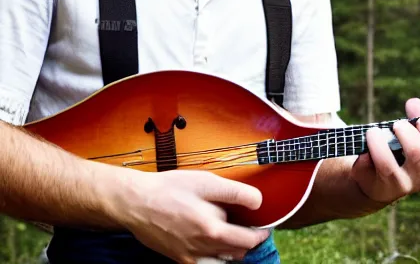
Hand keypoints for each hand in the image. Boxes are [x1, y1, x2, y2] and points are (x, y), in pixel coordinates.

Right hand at [111, 170, 268, 263]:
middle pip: (238, 253)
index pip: (249, 240)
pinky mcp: (179, 259)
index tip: (264, 226)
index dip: (261, 233)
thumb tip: (258, 201)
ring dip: (233, 251)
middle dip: (248, 241)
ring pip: (224, 261)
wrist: (136, 203)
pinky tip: (213, 244)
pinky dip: (216, 257)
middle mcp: (204, 248)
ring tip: (234, 234)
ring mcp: (191, 256)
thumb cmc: (170, 189)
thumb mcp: (206, 181)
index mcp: (213, 229)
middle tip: (250, 227)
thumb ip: (234, 192)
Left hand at [351, 98, 419, 204]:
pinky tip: (364, 148)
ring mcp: (400, 186)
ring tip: (373, 132)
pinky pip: (367, 166)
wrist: (379, 179)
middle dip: (405, 132)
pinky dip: (364, 153)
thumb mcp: (414, 136)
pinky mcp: (377, 187)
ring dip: (378, 142)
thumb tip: (414, 102)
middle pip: (416, 154)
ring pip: (388, 165)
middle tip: (397, 124)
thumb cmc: (403, 152)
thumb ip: (417, 119)